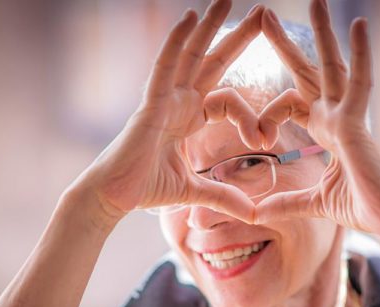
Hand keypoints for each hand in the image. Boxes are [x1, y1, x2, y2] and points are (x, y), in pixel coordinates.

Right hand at [75, 1, 264, 224]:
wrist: (114, 198)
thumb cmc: (144, 189)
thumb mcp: (194, 191)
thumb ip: (223, 196)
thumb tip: (252, 212)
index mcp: (189, 118)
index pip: (228, 99)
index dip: (250, 115)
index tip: (265, 138)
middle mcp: (178, 102)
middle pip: (212, 61)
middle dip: (237, 37)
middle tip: (262, 11)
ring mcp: (163, 99)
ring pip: (189, 55)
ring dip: (208, 26)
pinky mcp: (149, 104)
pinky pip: (164, 67)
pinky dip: (176, 42)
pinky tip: (188, 18)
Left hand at [253, 0, 379, 236]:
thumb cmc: (365, 207)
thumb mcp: (314, 203)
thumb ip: (286, 203)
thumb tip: (256, 213)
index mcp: (325, 131)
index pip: (290, 104)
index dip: (267, 115)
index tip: (254, 138)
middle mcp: (336, 118)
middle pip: (308, 72)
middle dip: (286, 45)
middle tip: (266, 16)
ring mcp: (348, 118)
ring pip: (333, 66)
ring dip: (322, 33)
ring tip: (315, 0)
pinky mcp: (359, 125)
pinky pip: (359, 83)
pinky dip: (360, 54)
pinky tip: (357, 24)